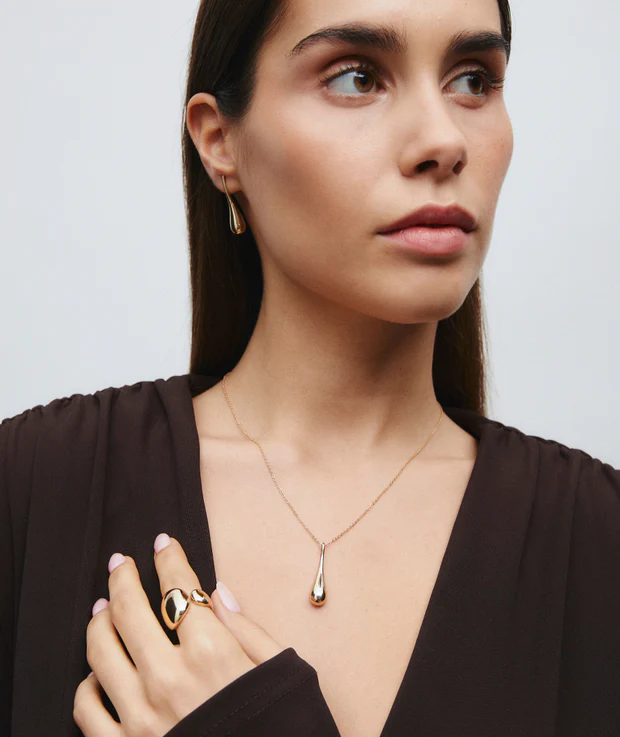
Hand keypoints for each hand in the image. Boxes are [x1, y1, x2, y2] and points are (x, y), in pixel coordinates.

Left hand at [73, 534, 284, 735]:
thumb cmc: (278, 728)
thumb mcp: (279, 671)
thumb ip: (246, 628)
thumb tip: (218, 592)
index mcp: (211, 653)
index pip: (179, 587)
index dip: (169, 558)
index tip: (163, 544)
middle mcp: (168, 678)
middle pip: (129, 609)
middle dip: (123, 575)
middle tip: (121, 562)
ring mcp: (140, 716)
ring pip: (100, 650)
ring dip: (97, 620)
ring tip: (101, 607)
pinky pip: (86, 709)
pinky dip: (86, 684)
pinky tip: (96, 672)